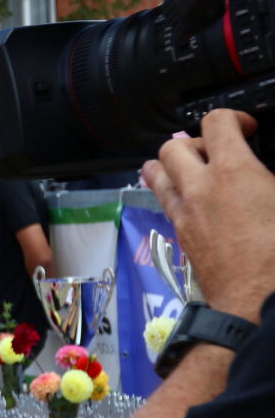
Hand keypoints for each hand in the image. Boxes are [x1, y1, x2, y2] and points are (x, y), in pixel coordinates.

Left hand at [143, 109, 274, 321]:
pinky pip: (163, 201)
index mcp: (233, 172)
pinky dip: (171, 190)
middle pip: (173, 146)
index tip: (247, 128)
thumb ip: (270, 178)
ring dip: (170, 164)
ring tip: (193, 168)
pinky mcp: (180, 233)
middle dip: (195, 141)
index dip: (234, 117)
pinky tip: (192, 197)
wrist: (256, 300)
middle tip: (217, 151)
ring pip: (155, 173)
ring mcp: (184, 212)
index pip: (216, 122)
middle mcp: (199, 188)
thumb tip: (263, 179)